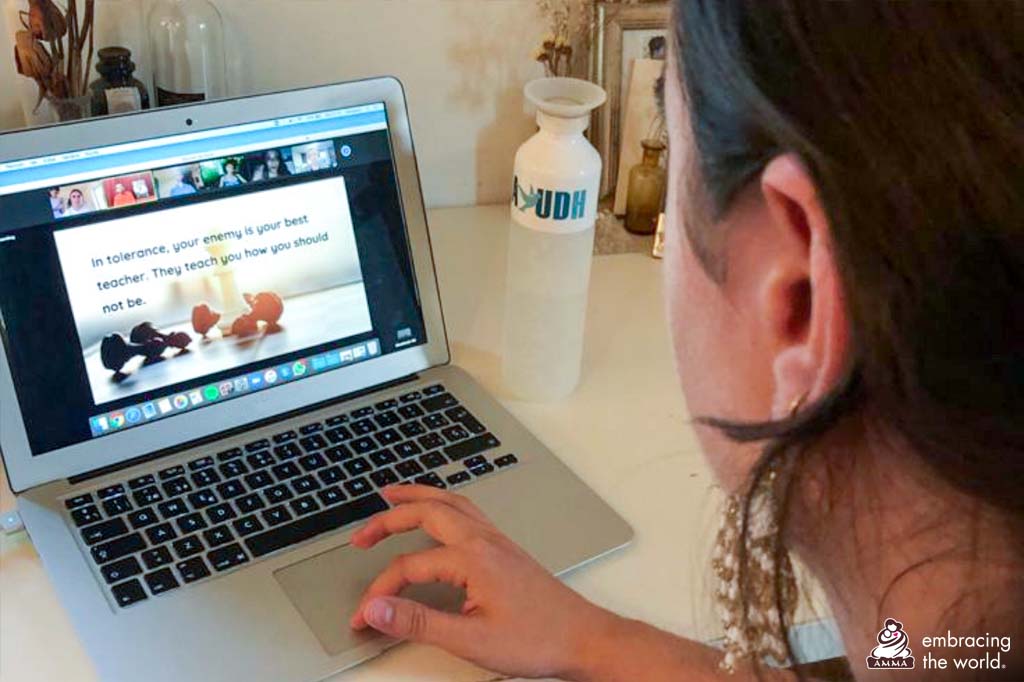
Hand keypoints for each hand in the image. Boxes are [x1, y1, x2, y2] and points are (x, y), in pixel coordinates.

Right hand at [349, 484, 616, 678]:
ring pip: (450, 502)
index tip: (363, 615)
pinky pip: (467, 510)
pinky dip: (443, 503)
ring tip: (391, 495)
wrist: (583, 638)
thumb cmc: (537, 640)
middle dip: (389, 519)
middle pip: (427, 511)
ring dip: (417, 497)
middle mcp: (484, 540)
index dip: (381, 590)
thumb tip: (378, 608)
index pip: (410, 566)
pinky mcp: (505, 548)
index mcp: (473, 558)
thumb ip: (419, 622)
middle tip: (360, 534)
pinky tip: (438, 513)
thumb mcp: (470, 640)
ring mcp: (497, 540)